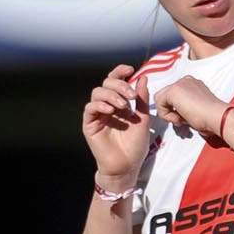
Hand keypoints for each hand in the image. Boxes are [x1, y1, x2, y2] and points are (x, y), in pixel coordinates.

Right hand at [81, 63, 152, 188]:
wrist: (127, 165)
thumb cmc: (135, 144)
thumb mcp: (143, 119)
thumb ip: (141, 99)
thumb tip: (143, 77)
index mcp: (120, 103)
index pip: (116, 81)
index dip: (120, 72)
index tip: (131, 69)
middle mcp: (107, 106)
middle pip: (106, 84)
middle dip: (119, 85)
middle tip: (131, 95)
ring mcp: (97, 114)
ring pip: (97, 93)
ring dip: (111, 95)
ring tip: (124, 106)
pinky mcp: (89, 124)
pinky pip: (90, 108)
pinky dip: (100, 104)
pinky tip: (111, 110)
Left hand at [152, 75, 228, 138]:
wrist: (217, 116)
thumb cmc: (211, 117)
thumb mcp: (195, 108)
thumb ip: (185, 106)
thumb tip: (175, 113)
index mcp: (193, 84)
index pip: (174, 95)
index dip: (175, 109)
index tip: (185, 118)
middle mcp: (185, 80)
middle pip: (165, 96)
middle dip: (170, 110)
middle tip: (182, 121)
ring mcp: (179, 84)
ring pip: (160, 99)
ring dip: (168, 113)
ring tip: (182, 120)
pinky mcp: (173, 91)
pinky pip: (159, 104)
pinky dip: (166, 115)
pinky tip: (179, 119)